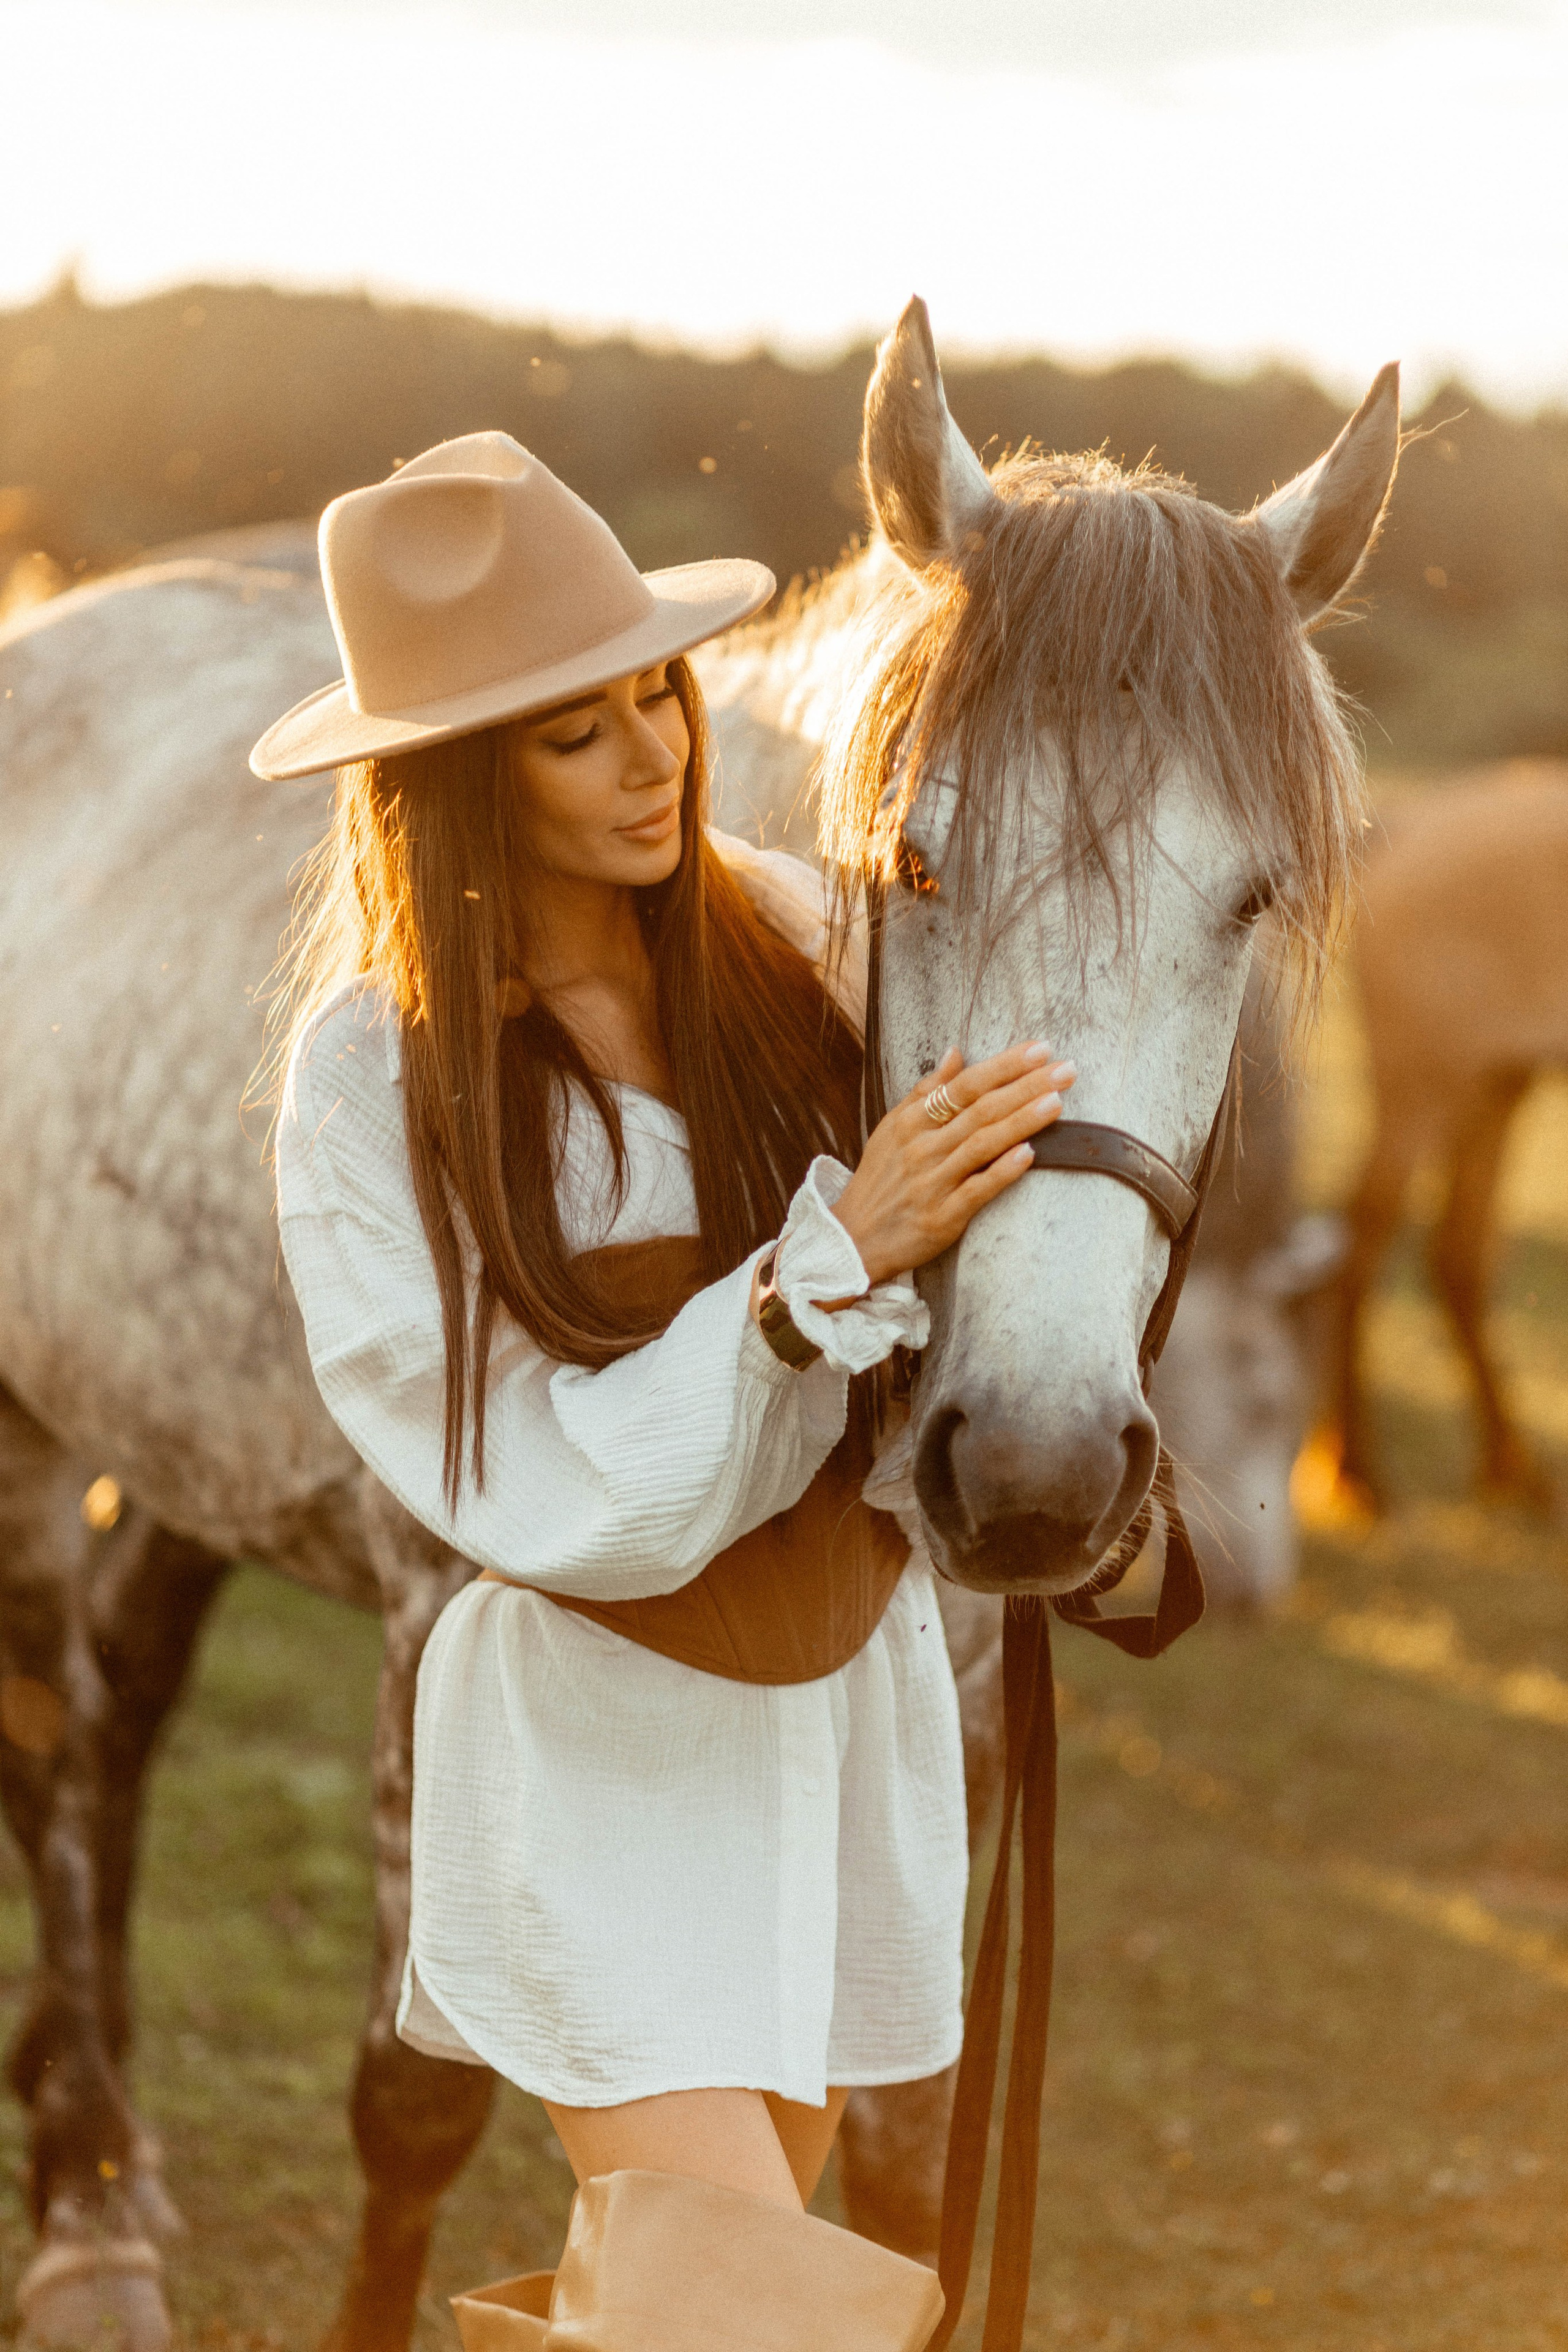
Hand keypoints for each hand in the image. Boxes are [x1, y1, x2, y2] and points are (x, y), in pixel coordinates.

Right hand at [831, 1044, 1076, 1288]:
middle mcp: (922, 1149)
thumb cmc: (880, 1180)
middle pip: (980, 1110)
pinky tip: (1029, 1155)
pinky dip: (1002, 1172)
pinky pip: (977, 1191)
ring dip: (1022, 1121)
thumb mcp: (892, 1129)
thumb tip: (956, 1053)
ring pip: (982, 1145)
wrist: (853, 1239)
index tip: (1040, 1049)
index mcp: (910, 1122)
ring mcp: (932, 1183)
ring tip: (1057, 1101)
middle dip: (1026, 1086)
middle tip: (1066, 1069)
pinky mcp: (942, 1218)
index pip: (964, 1085)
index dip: (1004, 1066)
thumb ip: (925, 1091)